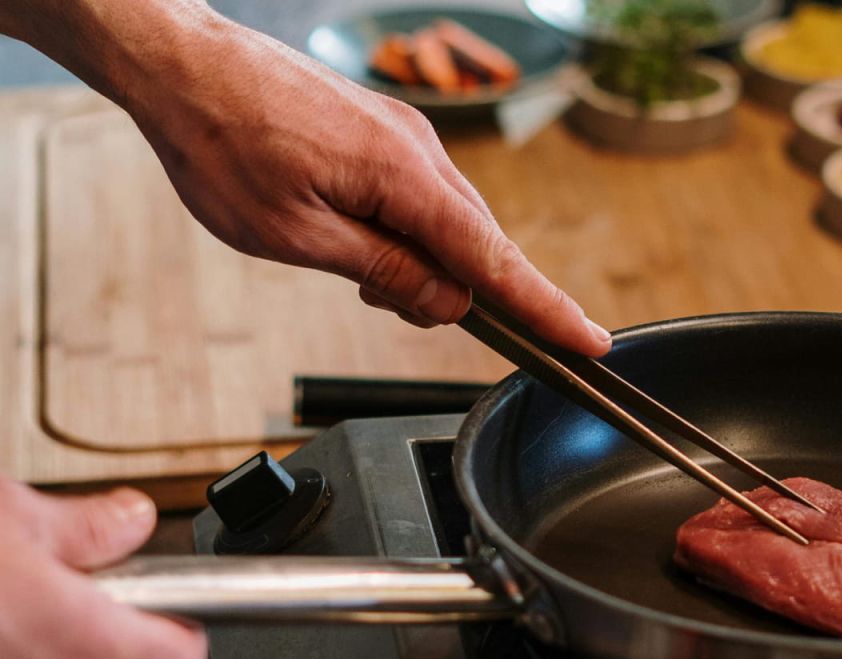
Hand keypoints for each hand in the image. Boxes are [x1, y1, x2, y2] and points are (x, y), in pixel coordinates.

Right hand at [0, 480, 206, 658]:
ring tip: (11, 580)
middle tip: (64, 566)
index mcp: (82, 644)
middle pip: (111, 655)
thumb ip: (90, 525)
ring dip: (41, 625)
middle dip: (94, 607)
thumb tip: (133, 520)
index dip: (188, 626)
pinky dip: (4, 643)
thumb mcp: (16, 519)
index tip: (183, 598)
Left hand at [125, 9, 610, 355]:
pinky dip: (408, 232)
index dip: (547, 308)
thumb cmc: (224, 145)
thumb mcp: (297, 236)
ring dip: (422, 262)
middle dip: (454, 291)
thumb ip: (384, 270)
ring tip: (356, 268)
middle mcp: (421, 150)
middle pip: (478, 244)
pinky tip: (362, 238)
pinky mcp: (388, 132)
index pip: (495, 260)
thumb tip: (447, 301)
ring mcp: (407, 136)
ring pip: (449, 222)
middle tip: (387, 303)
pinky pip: (424, 197)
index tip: (589, 340)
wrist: (184, 65)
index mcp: (404, 177)